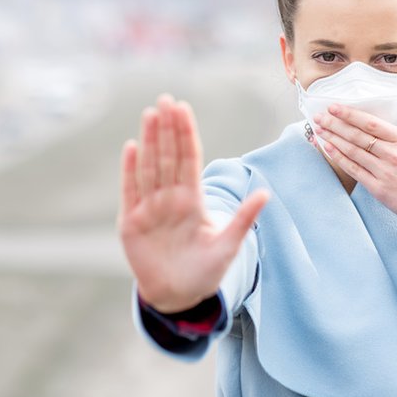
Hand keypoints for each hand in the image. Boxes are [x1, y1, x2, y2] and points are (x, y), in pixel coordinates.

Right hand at [117, 94, 269, 312]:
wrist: (178, 296)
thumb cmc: (204, 271)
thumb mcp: (228, 245)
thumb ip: (243, 219)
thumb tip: (266, 193)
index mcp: (192, 200)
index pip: (189, 159)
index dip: (186, 134)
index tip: (184, 108)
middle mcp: (170, 198)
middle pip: (168, 157)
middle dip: (167, 129)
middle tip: (166, 99)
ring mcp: (149, 208)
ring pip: (150, 167)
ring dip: (150, 141)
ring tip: (150, 114)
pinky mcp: (131, 222)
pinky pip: (130, 191)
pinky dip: (130, 170)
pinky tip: (131, 147)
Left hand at [313, 92, 396, 226]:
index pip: (372, 123)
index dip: (350, 114)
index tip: (335, 107)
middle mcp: (393, 155)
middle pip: (357, 135)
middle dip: (335, 124)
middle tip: (319, 116)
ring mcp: (384, 172)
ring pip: (352, 151)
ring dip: (333, 138)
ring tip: (319, 129)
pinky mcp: (378, 188)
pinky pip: (354, 170)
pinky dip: (339, 158)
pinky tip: (328, 148)